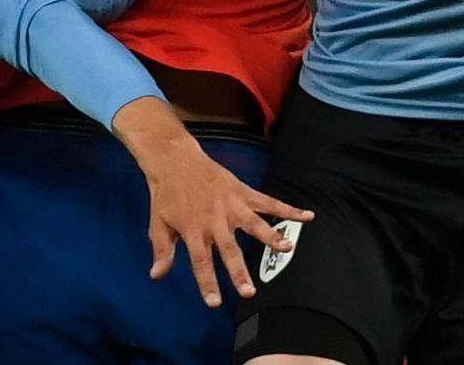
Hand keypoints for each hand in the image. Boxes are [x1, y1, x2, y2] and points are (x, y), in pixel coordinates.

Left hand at [112, 97, 314, 307]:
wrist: (174, 160)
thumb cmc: (166, 195)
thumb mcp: (158, 223)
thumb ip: (162, 250)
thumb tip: (157, 276)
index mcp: (193, 229)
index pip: (200, 261)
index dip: (207, 282)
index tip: (215, 303)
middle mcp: (214, 219)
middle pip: (229, 249)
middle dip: (239, 271)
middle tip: (250, 291)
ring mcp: (231, 205)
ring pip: (254, 223)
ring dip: (271, 235)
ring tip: (287, 248)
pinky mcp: (242, 191)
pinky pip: (268, 201)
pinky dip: (288, 208)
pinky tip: (307, 215)